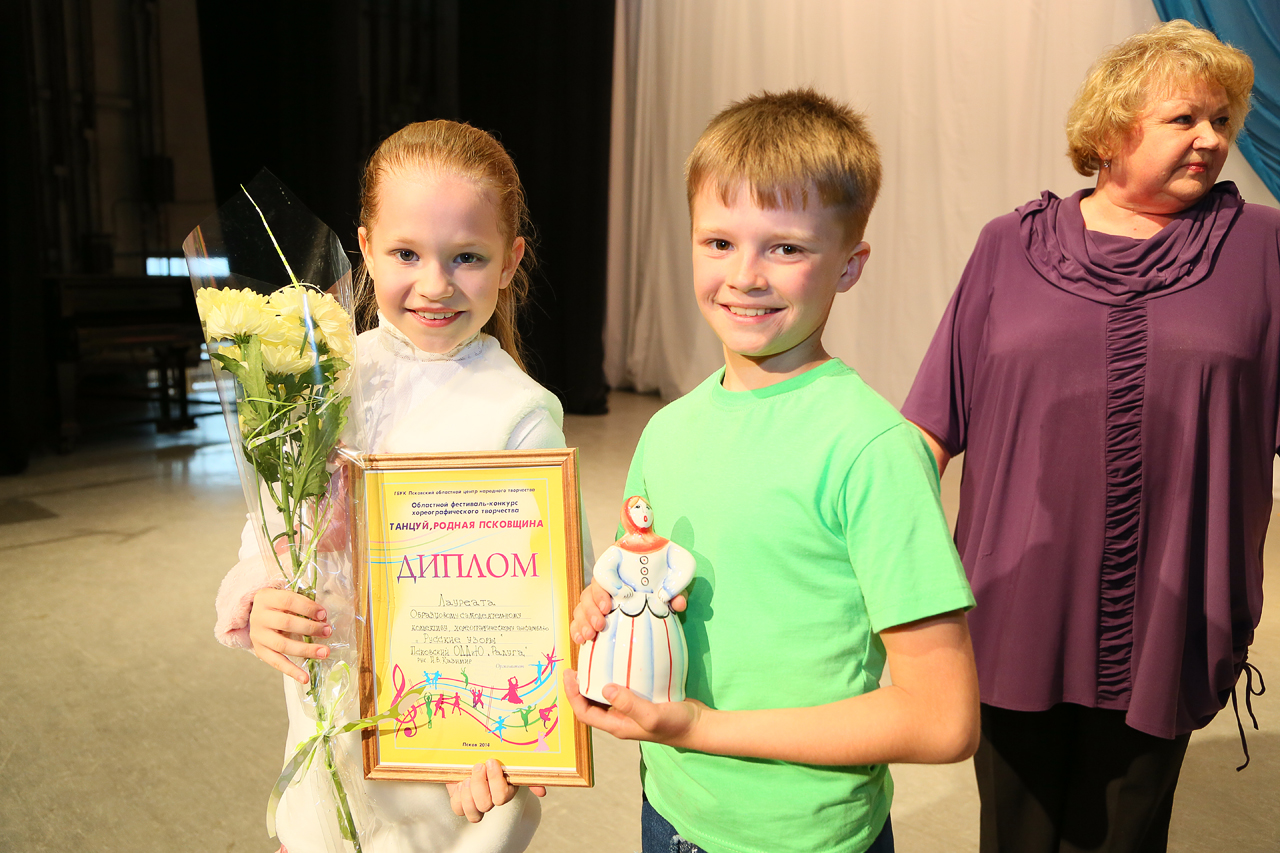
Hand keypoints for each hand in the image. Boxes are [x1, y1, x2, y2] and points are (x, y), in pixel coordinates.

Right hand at [248, 588, 331, 683]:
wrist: (256, 614)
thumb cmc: (279, 605)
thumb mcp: (287, 599)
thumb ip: (303, 606)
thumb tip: (324, 620)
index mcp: (267, 598)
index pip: (289, 601)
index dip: (308, 608)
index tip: (323, 614)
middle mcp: (259, 616)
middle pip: (286, 623)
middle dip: (310, 628)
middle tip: (327, 632)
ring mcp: (257, 635)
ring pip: (282, 644)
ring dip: (306, 649)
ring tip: (324, 652)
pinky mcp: (259, 651)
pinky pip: (276, 662)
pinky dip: (291, 671)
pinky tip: (304, 678)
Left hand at [447, 759, 545, 822]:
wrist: (470, 755)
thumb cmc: (492, 757)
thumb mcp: (509, 760)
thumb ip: (527, 775)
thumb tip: (542, 792)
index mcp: (505, 790)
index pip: (502, 797)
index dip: (495, 782)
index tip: (491, 761)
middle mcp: (491, 800)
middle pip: (486, 806)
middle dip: (480, 785)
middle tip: (478, 766)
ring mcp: (475, 803)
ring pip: (473, 813)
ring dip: (468, 794)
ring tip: (466, 777)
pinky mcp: (460, 802)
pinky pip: (458, 809)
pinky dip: (458, 797)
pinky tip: (459, 783)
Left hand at [563, 670, 704, 747]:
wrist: (699, 725)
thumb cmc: (676, 725)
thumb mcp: (652, 716)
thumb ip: (629, 704)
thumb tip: (605, 688)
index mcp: (617, 725)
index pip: (585, 713)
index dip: (572, 696)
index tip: (568, 674)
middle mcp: (620, 718)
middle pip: (591, 703)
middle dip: (580, 686)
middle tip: (576, 663)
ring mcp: (631, 709)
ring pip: (605, 694)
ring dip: (596, 679)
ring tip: (592, 659)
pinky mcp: (642, 699)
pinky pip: (622, 687)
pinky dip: (615, 674)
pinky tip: (618, 659)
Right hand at [570, 582, 686, 643]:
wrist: (656, 602)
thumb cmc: (661, 589)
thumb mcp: (671, 587)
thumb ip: (675, 592)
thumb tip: (678, 603)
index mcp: (621, 574)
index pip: (603, 575)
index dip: (602, 590)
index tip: (608, 605)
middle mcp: (605, 587)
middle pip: (589, 593)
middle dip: (591, 610)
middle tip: (601, 624)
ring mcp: (596, 602)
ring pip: (581, 607)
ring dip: (583, 621)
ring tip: (591, 635)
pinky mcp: (592, 617)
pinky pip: (578, 621)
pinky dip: (576, 629)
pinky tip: (581, 640)